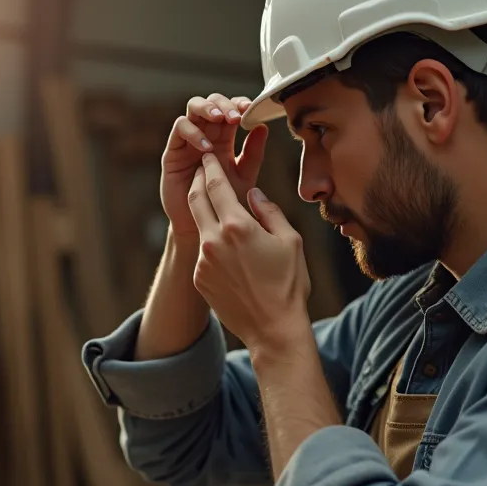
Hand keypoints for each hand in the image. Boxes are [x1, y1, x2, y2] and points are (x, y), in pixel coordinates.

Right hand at [161, 94, 268, 241]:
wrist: (202, 226)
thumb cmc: (224, 202)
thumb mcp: (244, 176)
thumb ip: (253, 154)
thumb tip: (263, 127)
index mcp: (224, 137)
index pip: (231, 109)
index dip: (240, 104)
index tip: (252, 109)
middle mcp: (205, 134)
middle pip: (212, 102)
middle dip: (224, 104)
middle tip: (236, 115)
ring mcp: (188, 141)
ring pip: (193, 108)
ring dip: (207, 109)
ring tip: (220, 119)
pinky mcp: (173, 152)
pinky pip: (180, 130)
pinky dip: (194, 132)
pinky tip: (207, 146)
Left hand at [187, 153, 310, 348]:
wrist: (273, 329)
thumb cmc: (289, 284)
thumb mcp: (290, 240)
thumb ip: (269, 211)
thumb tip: (252, 192)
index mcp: (237, 227)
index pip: (216, 185)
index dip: (212, 167)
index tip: (209, 155)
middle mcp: (213, 241)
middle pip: (196, 199)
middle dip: (198, 180)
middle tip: (203, 169)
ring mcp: (203, 261)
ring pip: (198, 225)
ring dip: (203, 209)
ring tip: (213, 200)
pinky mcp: (199, 278)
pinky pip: (202, 250)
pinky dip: (209, 239)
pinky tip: (223, 240)